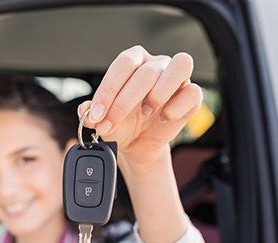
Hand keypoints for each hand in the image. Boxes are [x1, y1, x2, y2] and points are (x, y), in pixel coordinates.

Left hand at [78, 45, 202, 169]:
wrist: (138, 143)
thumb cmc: (121, 123)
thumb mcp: (103, 119)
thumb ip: (91, 113)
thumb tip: (85, 110)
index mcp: (133, 61)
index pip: (123, 64)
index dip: (108, 90)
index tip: (96, 115)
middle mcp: (156, 64)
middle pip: (146, 72)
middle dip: (124, 103)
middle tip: (109, 125)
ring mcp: (177, 77)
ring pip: (180, 66)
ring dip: (158, 93)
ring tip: (145, 112)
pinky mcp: (191, 95)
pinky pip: (193, 92)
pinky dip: (177, 107)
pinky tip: (163, 119)